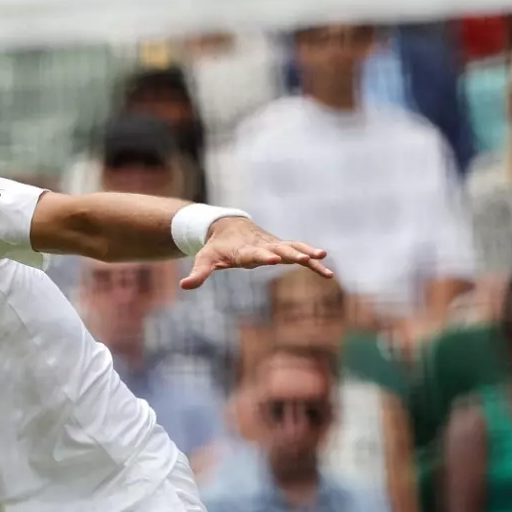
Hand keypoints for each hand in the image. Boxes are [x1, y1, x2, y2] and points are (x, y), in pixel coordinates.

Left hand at [183, 217, 332, 289]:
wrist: (228, 226)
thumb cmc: (216, 246)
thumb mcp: (205, 259)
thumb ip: (198, 273)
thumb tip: (184, 286)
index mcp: (244, 250)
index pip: (254, 254)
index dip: (264, 256)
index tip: (274, 259)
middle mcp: (262, 246)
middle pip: (279, 249)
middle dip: (292, 254)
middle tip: (307, 258)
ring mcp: (274, 245)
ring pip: (293, 249)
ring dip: (308, 255)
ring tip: (324, 261)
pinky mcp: (281, 248)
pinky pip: (299, 252)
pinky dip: (311, 259)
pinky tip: (327, 271)